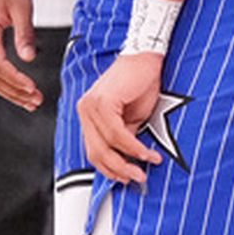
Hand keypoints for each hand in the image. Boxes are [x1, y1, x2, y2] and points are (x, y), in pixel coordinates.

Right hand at [0, 0, 40, 109]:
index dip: (17, 81)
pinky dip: (4, 79)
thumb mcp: (22, 8)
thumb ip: (25, 34)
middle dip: (14, 92)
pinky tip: (20, 85)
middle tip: (36, 102)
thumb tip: (29, 59)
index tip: (35, 90)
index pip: (0, 67)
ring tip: (30, 100)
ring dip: (9, 90)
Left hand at [77, 54, 163, 184]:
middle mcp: (85, 109)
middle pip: (96, 152)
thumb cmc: (141, 82)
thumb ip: (124, 138)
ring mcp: (91, 105)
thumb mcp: (131, 117)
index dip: (110, 168)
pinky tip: (146, 152)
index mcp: (89, 114)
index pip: (93, 150)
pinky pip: (116, 134)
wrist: (147, 56)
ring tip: (147, 164)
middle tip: (137, 177)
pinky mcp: (103, 102)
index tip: (126, 178)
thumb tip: (126, 161)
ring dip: (128, 161)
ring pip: (106, 146)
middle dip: (119, 170)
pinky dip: (133, 147)